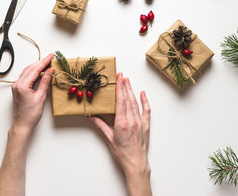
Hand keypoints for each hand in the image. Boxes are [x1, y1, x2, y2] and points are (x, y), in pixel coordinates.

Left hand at [11, 53, 53, 137]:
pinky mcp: (18, 89)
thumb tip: (50, 71)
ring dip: (37, 66)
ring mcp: (16, 86)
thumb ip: (45, 82)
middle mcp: (17, 84)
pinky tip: (40, 71)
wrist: (22, 124)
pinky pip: (26, 76)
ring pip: (27, 71)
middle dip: (40, 62)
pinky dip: (33, 72)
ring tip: (47, 63)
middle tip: (50, 58)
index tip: (51, 56)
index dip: (44, 62)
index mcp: (22, 85)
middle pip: (30, 68)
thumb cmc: (30, 114)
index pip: (35, 69)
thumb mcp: (40, 97)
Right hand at [89, 73, 151, 195]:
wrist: (135, 162)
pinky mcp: (146, 125)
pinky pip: (146, 110)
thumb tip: (91, 116)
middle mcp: (132, 120)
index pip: (121, 101)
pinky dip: (145, 101)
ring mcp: (140, 122)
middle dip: (125, 85)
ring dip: (131, 90)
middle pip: (128, 99)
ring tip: (128, 81)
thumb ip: (100, 125)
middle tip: (122, 75)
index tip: (119, 79)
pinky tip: (142, 93)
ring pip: (135, 102)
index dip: (120, 88)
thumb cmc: (122, 152)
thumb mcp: (108, 138)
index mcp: (122, 122)